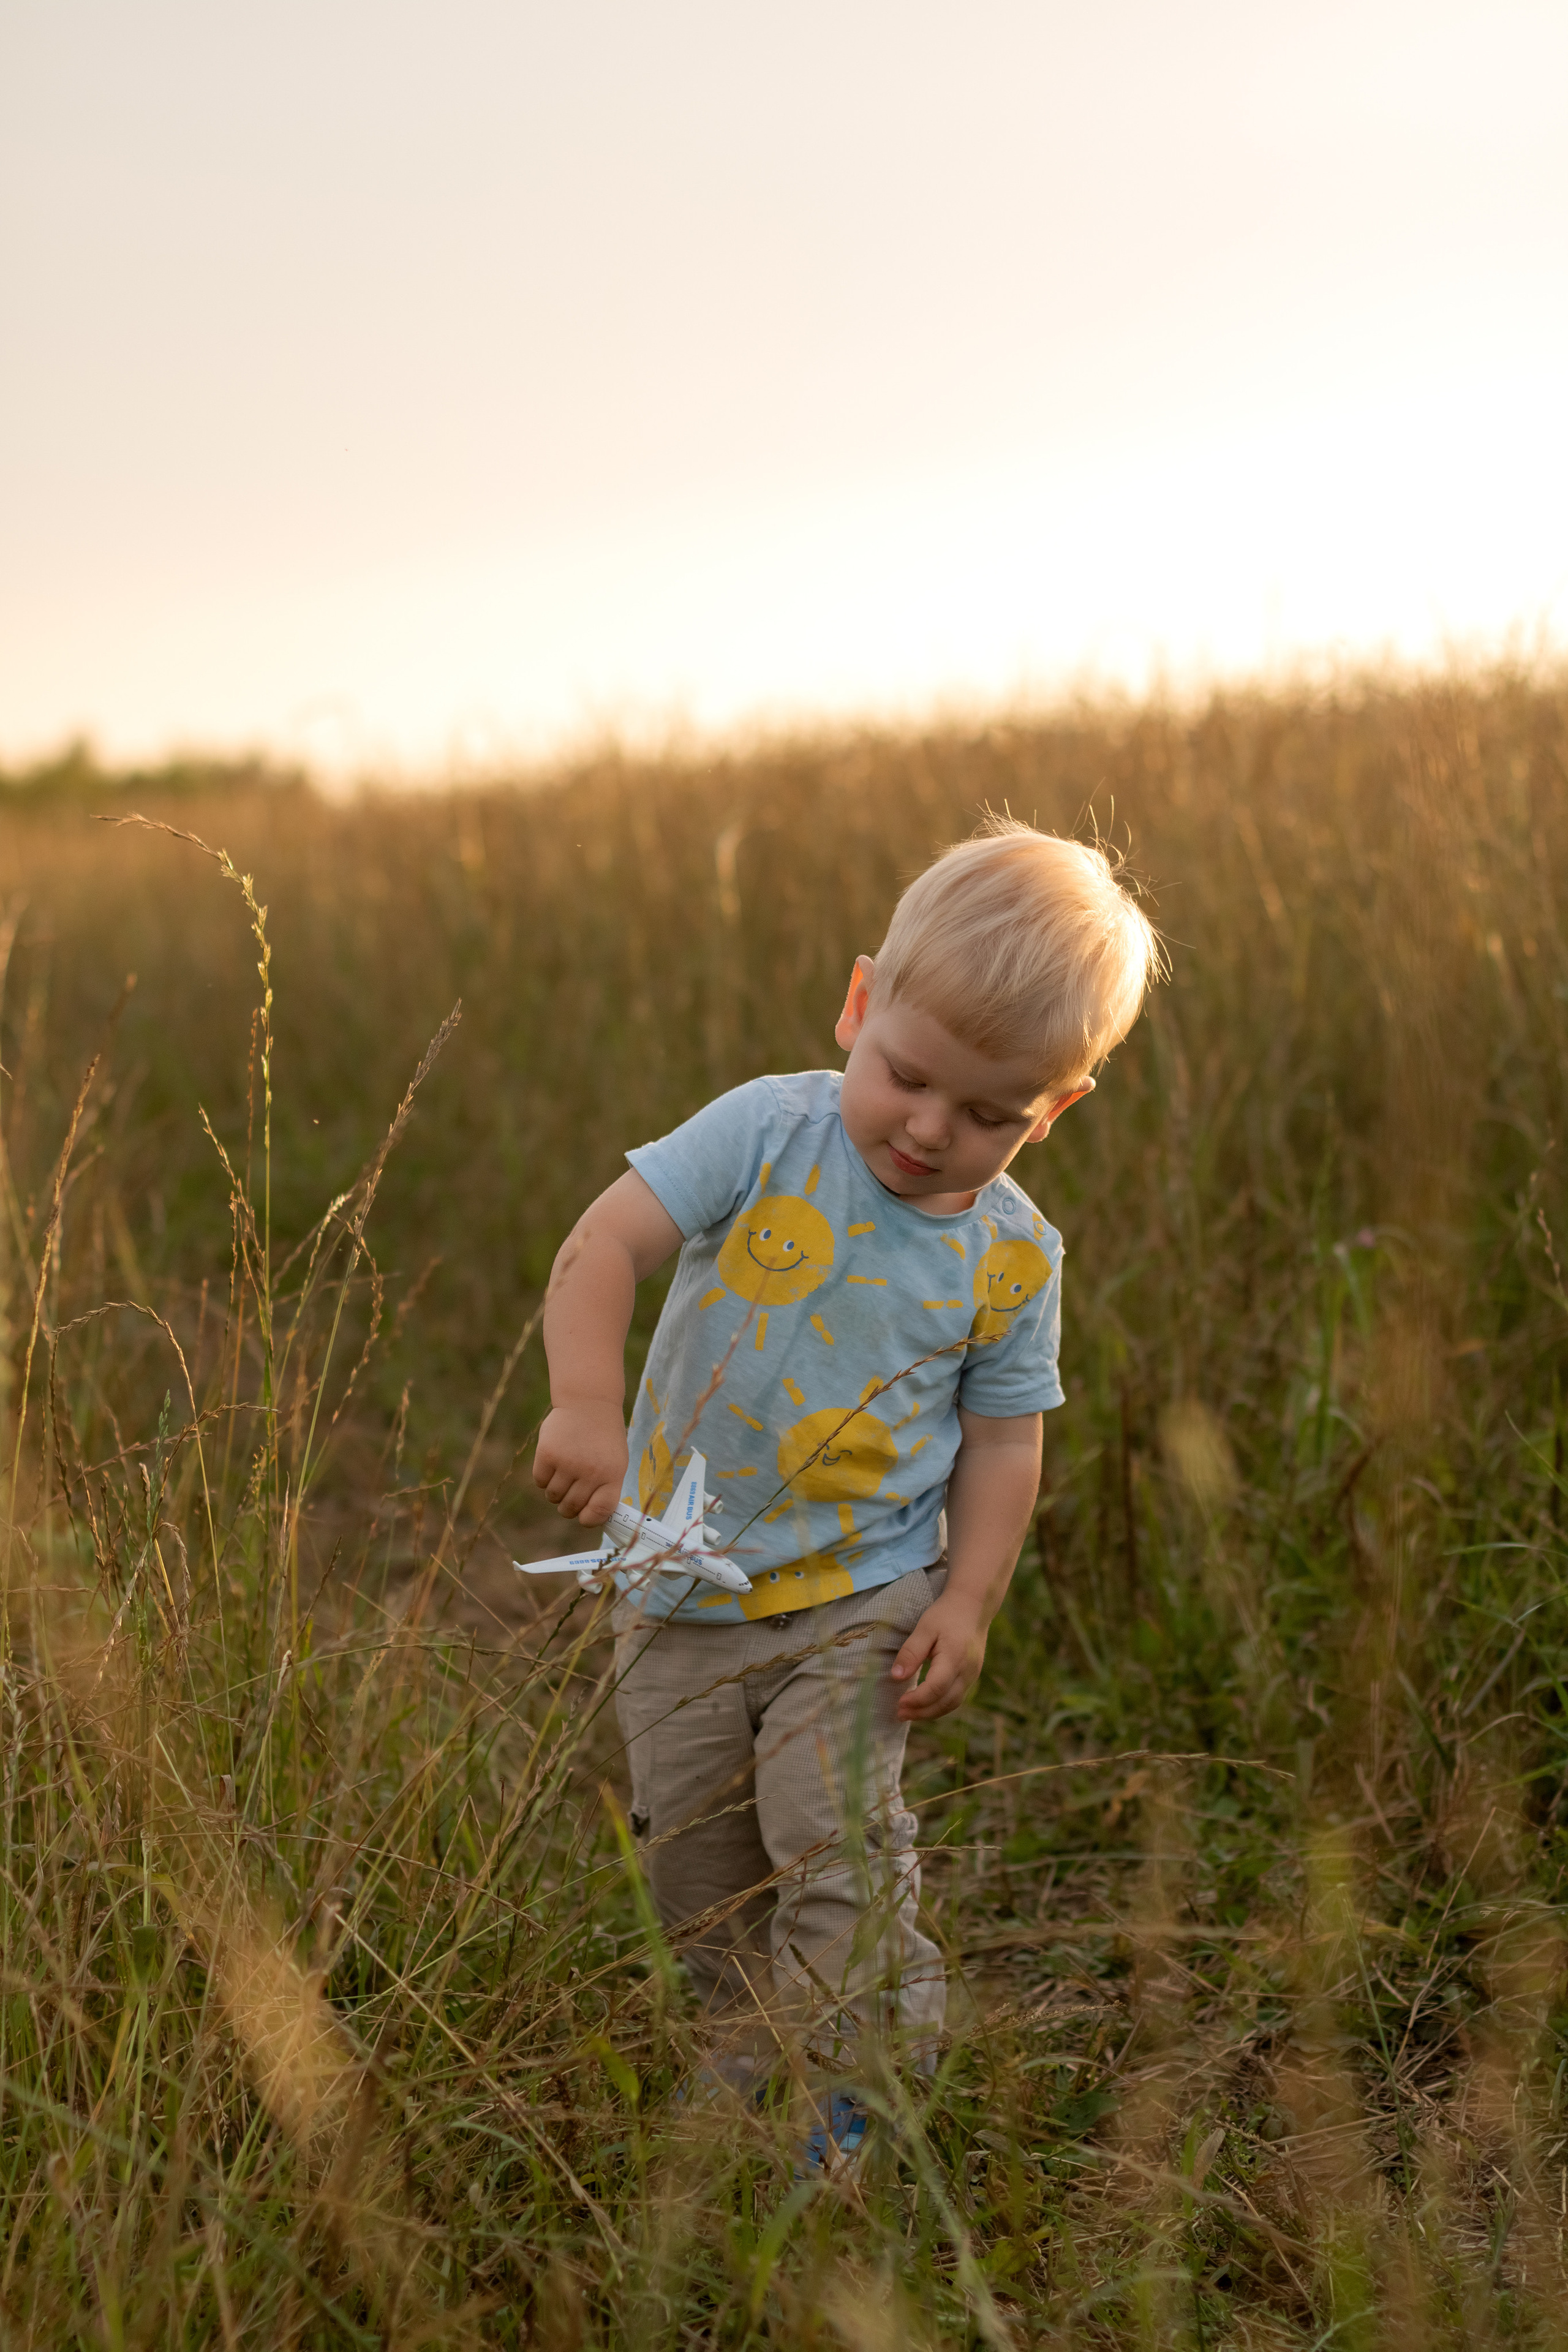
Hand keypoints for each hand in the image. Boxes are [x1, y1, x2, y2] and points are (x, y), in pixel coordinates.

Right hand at [533, 1402, 627, 1526]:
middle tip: (569, 1497)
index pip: (600, 1511)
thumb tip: (590, 1517)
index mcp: (612, 1475)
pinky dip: (544, 1479)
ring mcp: (568, 1463)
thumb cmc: (604, 1436)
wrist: (589, 1402)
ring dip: (555, 1493)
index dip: (589, 1519)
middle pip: (572, 1507)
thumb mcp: (617, 1461)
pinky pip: (540, 1482)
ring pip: (553, 1496)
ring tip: (562, 1477)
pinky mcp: (547, 1454)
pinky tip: (552, 1465)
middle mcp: (591, 1472)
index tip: (584, 1517)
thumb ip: (606, 1488)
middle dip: (568, 1508)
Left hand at [889, 1597, 987, 1722]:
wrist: (973, 1605)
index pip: (936, 1688)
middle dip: (922, 1712)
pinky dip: (940, 1705)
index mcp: (955, 1657)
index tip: (898, 1702)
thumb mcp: (925, 1628)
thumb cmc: (946, 1614)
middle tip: (899, 1714)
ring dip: (930, 1712)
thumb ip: (911, 1652)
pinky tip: (924, 1704)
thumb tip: (896, 1676)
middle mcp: (967, 1670)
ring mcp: (973, 1675)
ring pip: (953, 1703)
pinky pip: (956, 1697)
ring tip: (908, 1713)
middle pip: (946, 1702)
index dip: (917, 1700)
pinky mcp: (972, 1676)